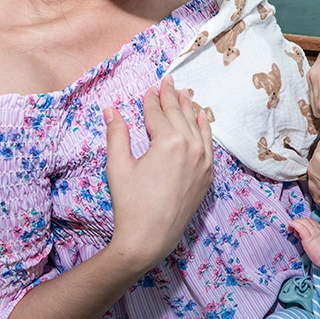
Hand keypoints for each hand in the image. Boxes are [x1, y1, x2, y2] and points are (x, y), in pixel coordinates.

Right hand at [104, 76, 213, 271]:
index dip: (151, 100)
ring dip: (190, 108)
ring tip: (186, 93)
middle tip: (168, 81)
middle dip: (172, 97)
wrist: (150, 237)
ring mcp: (203, 161)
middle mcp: (191, 147)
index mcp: (168, 141)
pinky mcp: (207, 174)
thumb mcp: (118, 166)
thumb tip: (110, 110)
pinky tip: (202, 118)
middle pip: (179, 115)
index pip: (158, 114)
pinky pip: (209, 143)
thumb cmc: (130, 203)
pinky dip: (204, 128)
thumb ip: (117, 134)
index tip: (150, 88)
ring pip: (197, 126)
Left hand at [289, 218, 319, 270]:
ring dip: (295, 222)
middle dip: (298, 221)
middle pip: (306, 220)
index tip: (299, 226)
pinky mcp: (308, 237)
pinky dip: (294, 224)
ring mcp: (313, 233)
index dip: (304, 222)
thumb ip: (315, 240)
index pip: (311, 222)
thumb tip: (308, 241)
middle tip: (293, 227)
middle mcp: (317, 230)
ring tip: (290, 227)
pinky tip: (290, 224)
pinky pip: (300, 227)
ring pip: (303, 222)